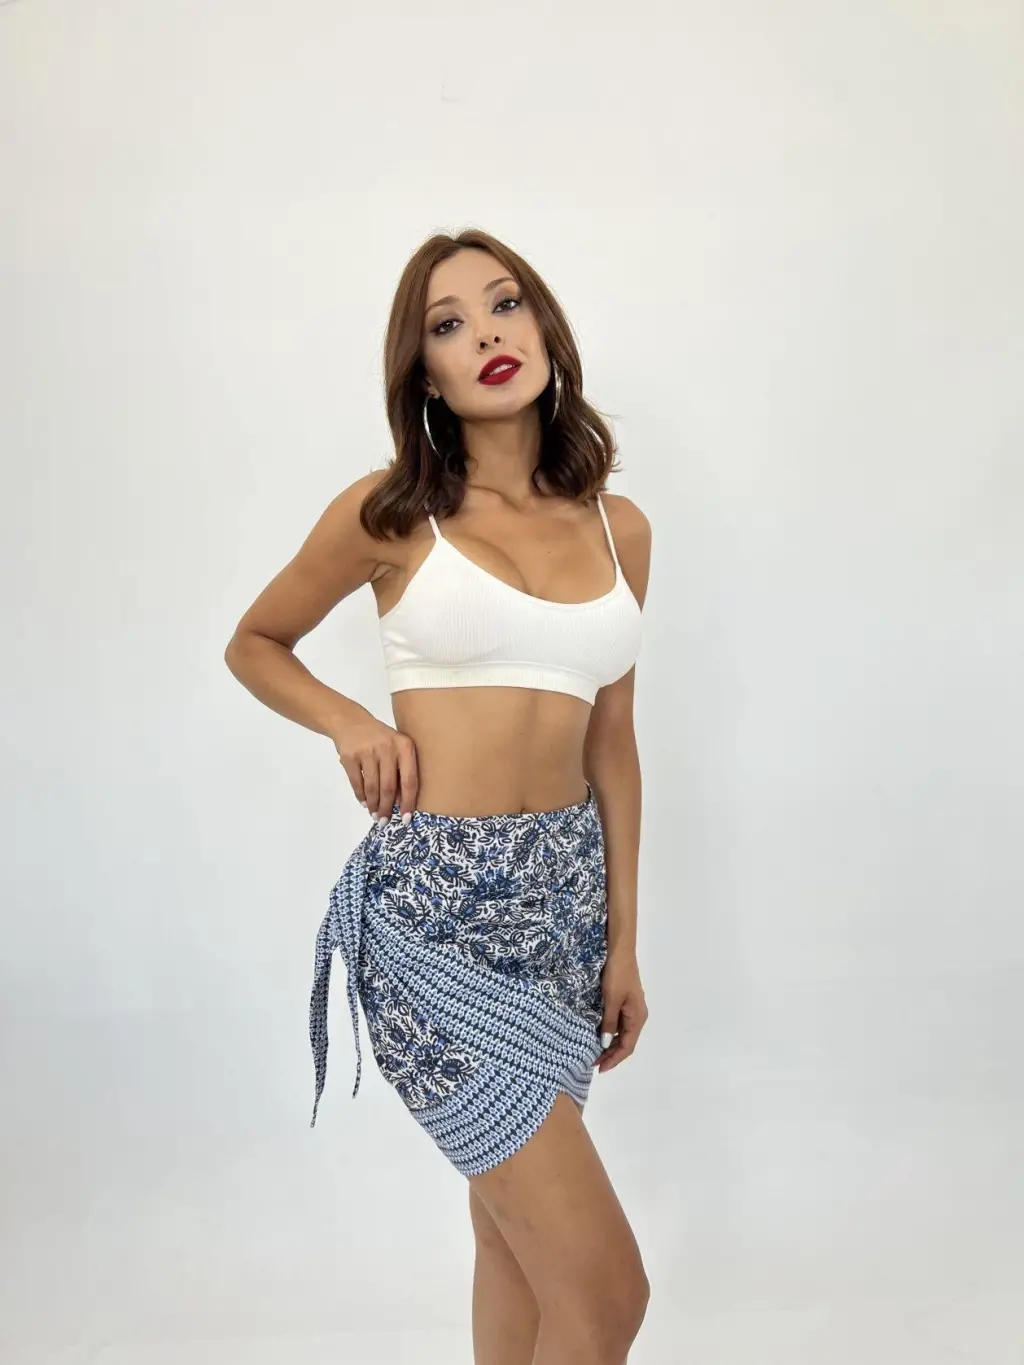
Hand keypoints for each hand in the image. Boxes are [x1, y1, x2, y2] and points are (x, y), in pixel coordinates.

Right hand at [332, 712, 418, 823]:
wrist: (351, 722)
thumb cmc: (380, 740)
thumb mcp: (396, 749)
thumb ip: (400, 771)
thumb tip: (400, 803)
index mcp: (405, 746)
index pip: (409, 780)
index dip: (408, 803)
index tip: (405, 819)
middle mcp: (387, 747)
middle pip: (389, 787)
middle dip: (387, 808)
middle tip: (385, 821)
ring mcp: (367, 751)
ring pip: (372, 787)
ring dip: (374, 804)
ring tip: (375, 814)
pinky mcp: (349, 756)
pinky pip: (357, 783)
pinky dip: (361, 796)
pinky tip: (364, 802)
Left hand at [596, 948, 647, 1072]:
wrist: (620, 951)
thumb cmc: (617, 974)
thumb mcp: (611, 999)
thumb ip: (609, 1022)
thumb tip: (604, 1044)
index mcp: (637, 1017)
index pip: (627, 1046)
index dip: (614, 1059)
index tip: (599, 1068)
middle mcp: (637, 1016)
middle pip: (625, 1042)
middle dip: (611, 1055)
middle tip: (593, 1063)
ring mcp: (632, 1009)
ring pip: (622, 1034)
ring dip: (610, 1045)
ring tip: (594, 1053)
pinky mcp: (625, 1002)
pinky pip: (619, 1024)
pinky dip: (610, 1033)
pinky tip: (598, 1035)